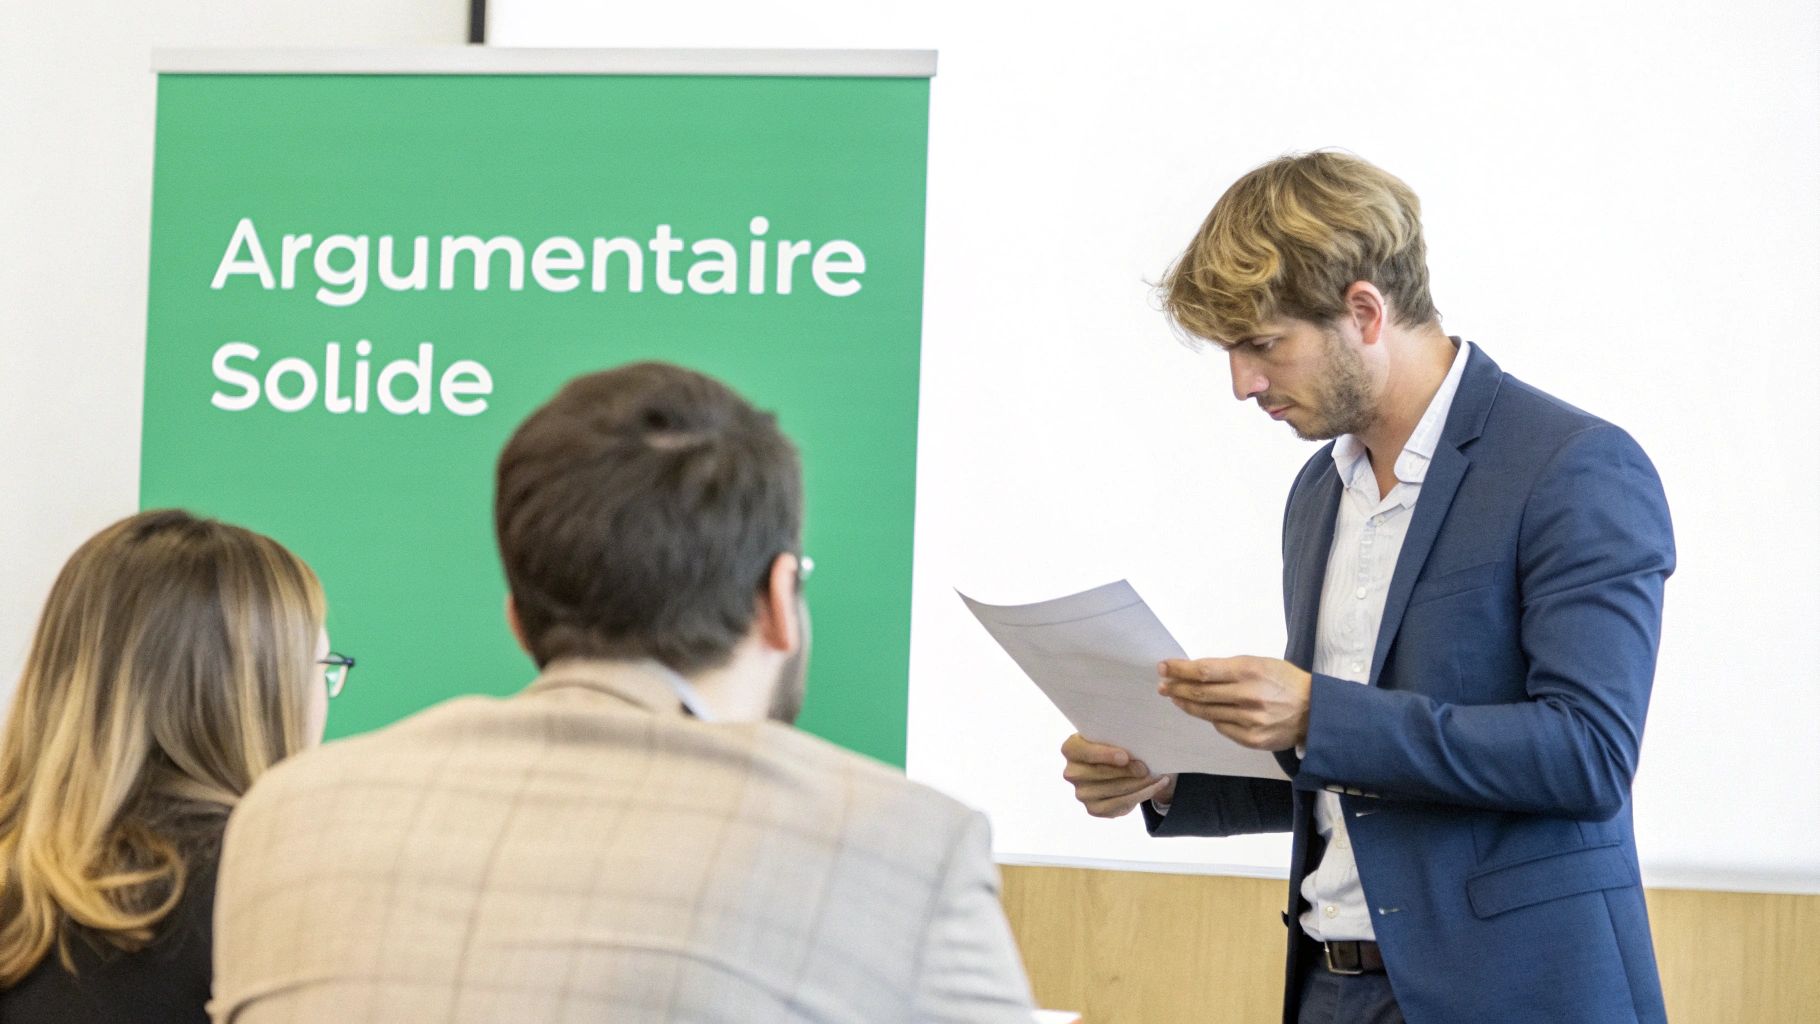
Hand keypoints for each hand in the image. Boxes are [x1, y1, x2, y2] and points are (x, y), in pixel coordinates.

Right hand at [1060, 733, 1174, 817]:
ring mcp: (1081, 793)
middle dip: (1127, 771)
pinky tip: (1155, 786)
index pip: (1084, 752)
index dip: (1104, 755)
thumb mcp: (1112, 736)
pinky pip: (1121, 804)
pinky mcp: (1094, 809)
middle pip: (1101, 773)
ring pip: (1115, 789)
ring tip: (1157, 776)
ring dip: (1139, 783)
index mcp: (1071, 749)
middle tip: (1146, 768)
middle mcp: (1072, 773)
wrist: (1114, 765)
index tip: (1125, 757)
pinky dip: (1142, 795)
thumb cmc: (1113, 745)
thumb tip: (1137, 755)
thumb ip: (1118, 740)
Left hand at [1158, 656, 1310, 751]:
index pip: (1203, 671)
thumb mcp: (1261, 663)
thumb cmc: (1285, 681)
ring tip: (1174, 697)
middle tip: (1162, 684)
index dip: (1179, 670)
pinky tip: (1202, 712)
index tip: (1163, 667)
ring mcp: (1249, 720)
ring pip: (1207, 712)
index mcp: (1249, 670)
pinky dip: (1210, 718)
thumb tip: (1196, 672)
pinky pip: (1222, 727)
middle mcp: (1247, 696)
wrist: (1316, 711)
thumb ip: (1230, 668)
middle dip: (1176, 687)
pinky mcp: (1252, 739)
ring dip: (1186, 704)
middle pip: (1200, 693)